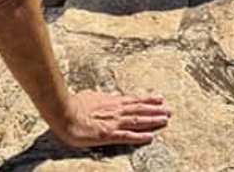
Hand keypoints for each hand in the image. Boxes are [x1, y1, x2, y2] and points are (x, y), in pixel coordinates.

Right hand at [53, 92, 170, 148]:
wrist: (63, 111)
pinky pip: (127, 136)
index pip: (133, 100)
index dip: (147, 100)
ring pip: (138, 120)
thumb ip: (101, 98)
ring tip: (166, 119)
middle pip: (139, 109)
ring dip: (153, 120)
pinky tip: (151, 137)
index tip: (160, 98)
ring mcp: (113, 122)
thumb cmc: (73, 104)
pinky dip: (140, 136)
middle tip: (170, 110)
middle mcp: (115, 110)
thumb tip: (107, 96)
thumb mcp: (90, 96)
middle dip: (155, 110)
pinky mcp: (108, 134)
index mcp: (111, 101)